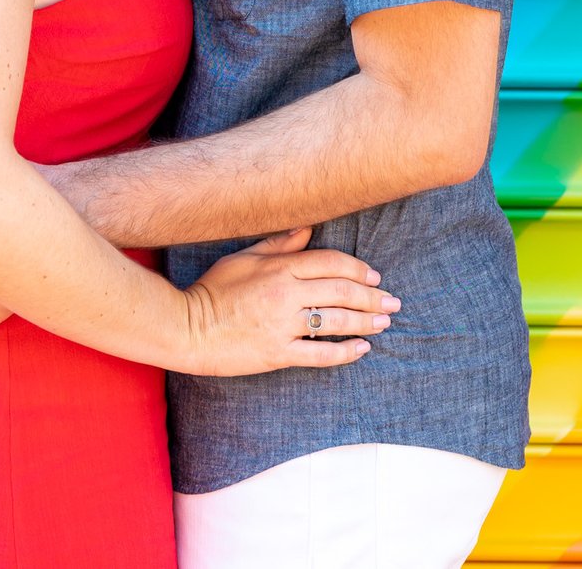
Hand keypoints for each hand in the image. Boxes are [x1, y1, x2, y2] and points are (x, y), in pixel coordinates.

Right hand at [176, 226, 396, 376]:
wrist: (187, 329)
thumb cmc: (212, 290)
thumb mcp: (244, 258)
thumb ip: (279, 244)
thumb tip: (307, 227)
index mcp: (279, 268)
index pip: (331, 263)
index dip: (359, 269)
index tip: (375, 277)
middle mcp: (286, 294)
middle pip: (342, 292)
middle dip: (372, 297)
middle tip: (393, 302)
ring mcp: (282, 325)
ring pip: (336, 322)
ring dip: (366, 322)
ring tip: (384, 322)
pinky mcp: (278, 353)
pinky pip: (319, 354)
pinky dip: (344, 352)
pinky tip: (362, 350)